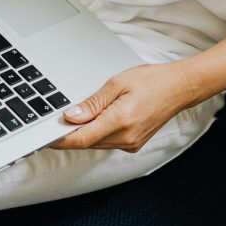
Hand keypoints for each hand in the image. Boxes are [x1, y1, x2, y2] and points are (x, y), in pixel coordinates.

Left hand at [49, 62, 199, 151]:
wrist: (180, 88)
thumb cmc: (152, 81)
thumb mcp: (117, 84)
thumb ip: (92, 103)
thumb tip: (71, 116)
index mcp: (121, 121)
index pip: (82, 138)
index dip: (61, 140)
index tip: (46, 137)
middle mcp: (126, 137)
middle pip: (88, 142)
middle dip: (70, 133)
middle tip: (57, 120)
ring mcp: (132, 143)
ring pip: (97, 144)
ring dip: (84, 133)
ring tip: (78, 116)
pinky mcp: (134, 144)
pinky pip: (108, 142)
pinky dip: (98, 133)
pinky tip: (97, 120)